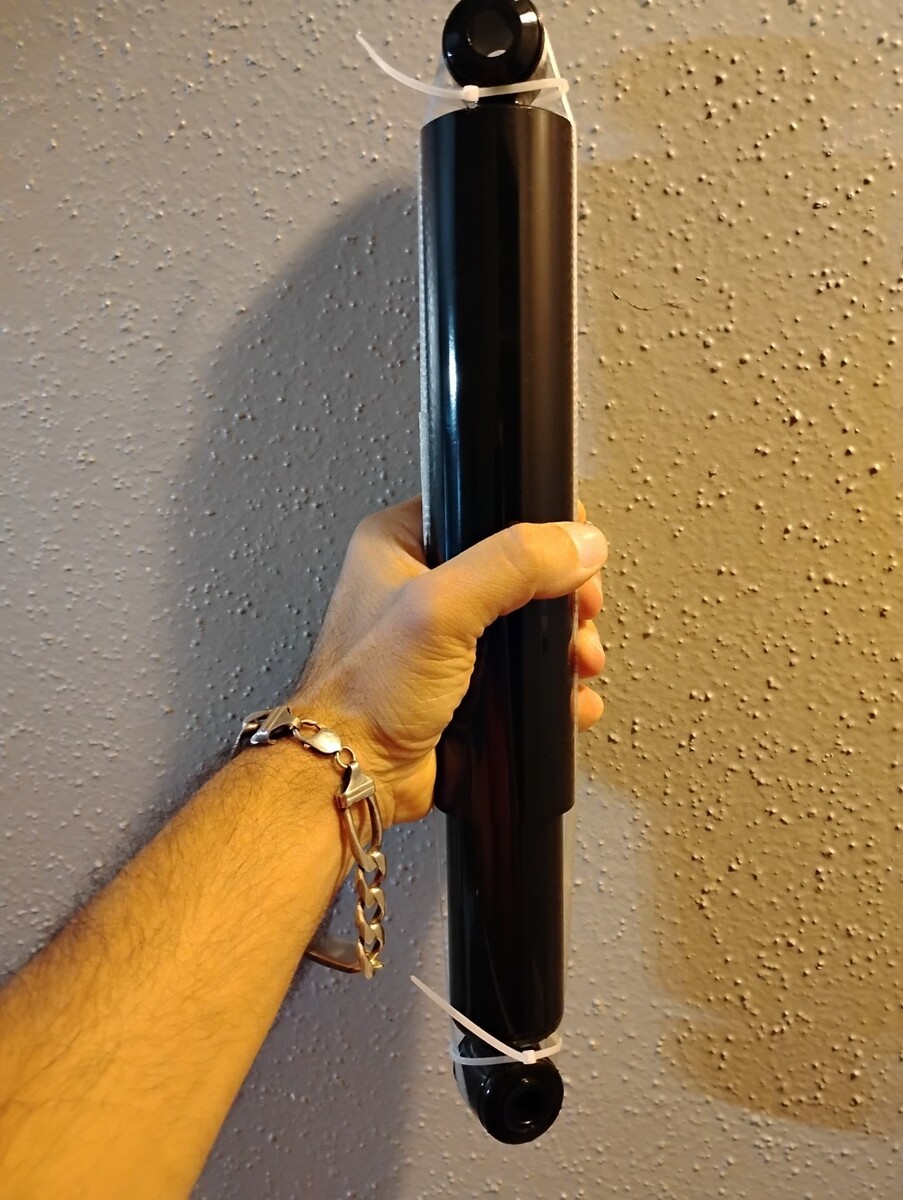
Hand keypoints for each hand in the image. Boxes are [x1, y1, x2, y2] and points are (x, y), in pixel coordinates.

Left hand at [293, 497, 607, 827]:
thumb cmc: (366, 695)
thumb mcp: (441, 609)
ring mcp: (441, 636)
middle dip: (562, 596)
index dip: (539, 527)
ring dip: (561, 644)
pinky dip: (549, 685)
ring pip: (525, 623)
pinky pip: (520, 672)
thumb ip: (513, 565)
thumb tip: (578, 543)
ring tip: (579, 663)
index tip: (572, 552)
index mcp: (401, 544)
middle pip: (519, 569)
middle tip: (580, 616)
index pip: (485, 507)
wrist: (354, 775)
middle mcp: (420, 583)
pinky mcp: (460, 682)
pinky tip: (568, 698)